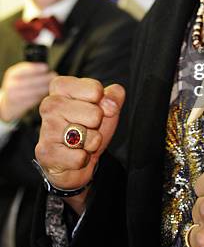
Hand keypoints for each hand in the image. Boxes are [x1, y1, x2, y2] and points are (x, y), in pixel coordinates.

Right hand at [0, 62, 55, 121]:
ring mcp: (14, 96)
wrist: (6, 103)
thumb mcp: (20, 76)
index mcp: (12, 74)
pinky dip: (41, 97)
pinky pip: (33, 101)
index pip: (24, 70)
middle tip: (54, 76)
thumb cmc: (18, 86)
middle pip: (30, 81)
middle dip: (44, 78)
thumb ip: (31, 71)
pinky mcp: (18, 106)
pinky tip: (46, 94)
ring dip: (44, 88)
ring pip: (33, 92)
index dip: (36, 68)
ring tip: (52, 85)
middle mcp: (11, 84)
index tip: (46, 67)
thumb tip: (47, 68)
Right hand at [35, 76, 124, 196]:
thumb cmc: (88, 126)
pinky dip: (83, 159)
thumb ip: (114, 95)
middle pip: (95, 114)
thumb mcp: (106, 105)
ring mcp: (46, 128)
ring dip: (91, 143)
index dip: (102, 102)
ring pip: (89, 136)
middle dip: (97, 124)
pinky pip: (80, 157)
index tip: (92, 107)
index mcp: (61, 87)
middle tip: (85, 127)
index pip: (95, 90)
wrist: (76, 159)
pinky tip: (72, 154)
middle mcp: (49, 104)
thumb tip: (110, 105)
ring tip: (80, 141)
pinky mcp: (46, 153)